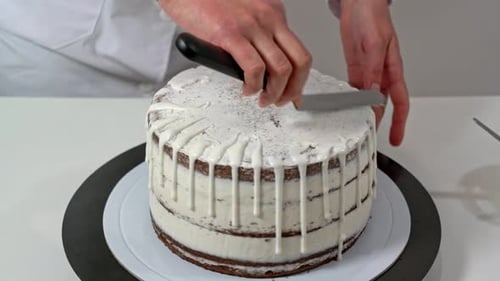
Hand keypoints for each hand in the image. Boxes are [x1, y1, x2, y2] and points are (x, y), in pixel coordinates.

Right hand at [159, 0, 311, 106]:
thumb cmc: (208, 2)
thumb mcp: (245, 15)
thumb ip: (259, 37)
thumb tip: (265, 66)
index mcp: (274, 13)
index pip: (299, 52)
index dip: (300, 79)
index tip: (294, 94)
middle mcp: (268, 18)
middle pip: (299, 62)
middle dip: (293, 90)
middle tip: (280, 101)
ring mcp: (251, 26)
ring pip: (280, 69)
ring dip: (274, 93)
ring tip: (262, 99)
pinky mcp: (230, 34)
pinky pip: (254, 68)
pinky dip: (253, 85)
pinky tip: (246, 89)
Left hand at [339, 0, 408, 145]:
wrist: (359, 5)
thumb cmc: (374, 17)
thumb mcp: (375, 45)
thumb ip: (374, 70)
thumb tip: (374, 93)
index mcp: (393, 69)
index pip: (400, 101)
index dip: (398, 121)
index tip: (395, 138)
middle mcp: (381, 74)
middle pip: (382, 104)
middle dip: (378, 122)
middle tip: (369, 137)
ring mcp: (367, 72)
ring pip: (366, 99)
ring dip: (361, 113)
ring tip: (354, 127)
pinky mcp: (355, 68)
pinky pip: (353, 88)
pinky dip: (348, 99)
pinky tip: (343, 107)